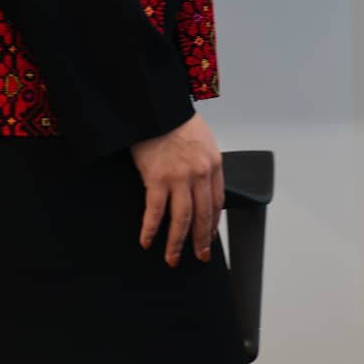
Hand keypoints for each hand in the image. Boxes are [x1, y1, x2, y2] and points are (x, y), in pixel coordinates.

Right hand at [130, 112, 223, 265]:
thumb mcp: (202, 139)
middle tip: (199, 256)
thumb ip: (204, 163)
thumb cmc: (176, 119)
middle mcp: (200, 174)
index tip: (210, 237)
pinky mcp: (157, 179)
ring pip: (182, 220)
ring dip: (176, 243)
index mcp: (213, 163)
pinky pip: (155, 212)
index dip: (214, 224)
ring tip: (172, 257)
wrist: (157, 106)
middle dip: (201, 241)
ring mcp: (179, 178)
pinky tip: (146, 240)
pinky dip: (150, 229)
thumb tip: (201, 187)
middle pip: (203, 216)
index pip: (217, 203)